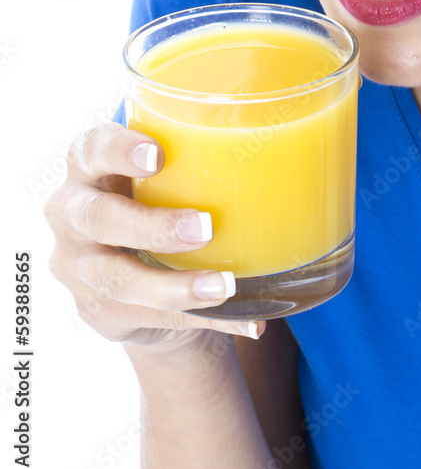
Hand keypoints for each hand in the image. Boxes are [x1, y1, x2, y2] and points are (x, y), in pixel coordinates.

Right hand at [44, 122, 263, 350]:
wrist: (140, 272)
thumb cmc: (160, 203)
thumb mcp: (165, 178)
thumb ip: (201, 166)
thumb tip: (301, 161)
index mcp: (88, 166)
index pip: (90, 148)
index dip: (118, 149)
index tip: (158, 155)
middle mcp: (71, 213)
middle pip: (98, 217)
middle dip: (151, 225)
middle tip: (204, 228)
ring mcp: (77, 266)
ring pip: (118, 279)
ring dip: (175, 286)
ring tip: (225, 287)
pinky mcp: (97, 310)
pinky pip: (147, 317)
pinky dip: (200, 319)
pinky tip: (244, 320)